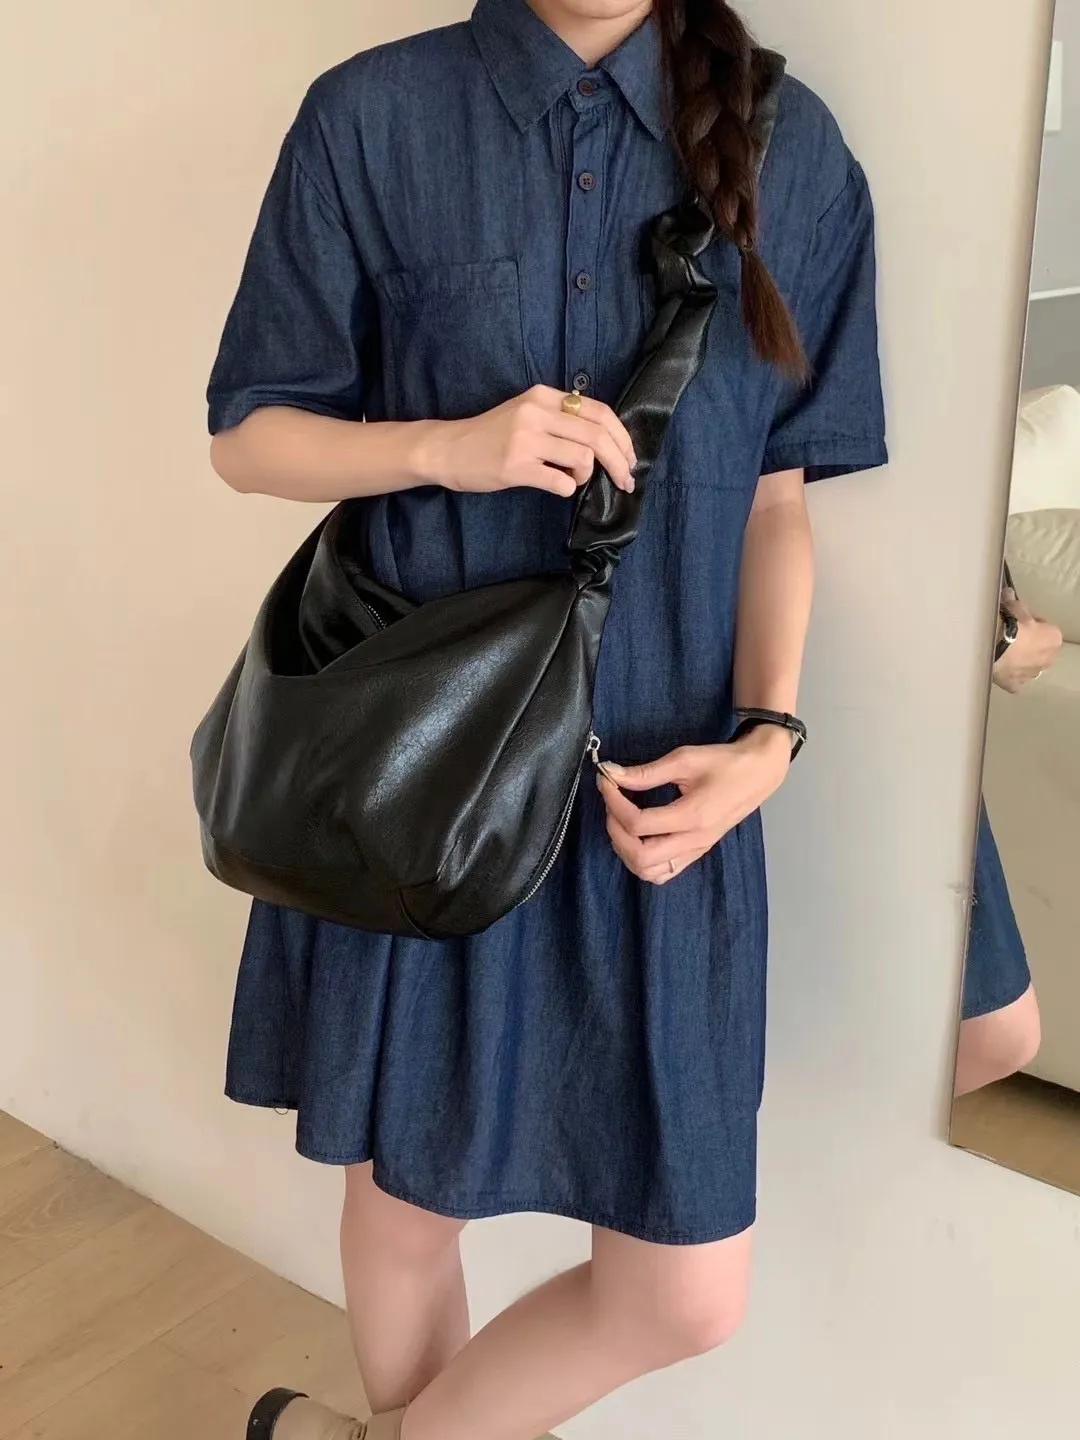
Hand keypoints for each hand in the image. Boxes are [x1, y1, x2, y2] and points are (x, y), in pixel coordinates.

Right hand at [418, 385, 636, 497]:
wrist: (448, 449)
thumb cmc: (491, 435)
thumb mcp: (527, 413)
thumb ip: (561, 419)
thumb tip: (604, 441)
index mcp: (544, 396)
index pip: (599, 412)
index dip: (623, 437)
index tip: (630, 458)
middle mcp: (536, 413)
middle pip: (598, 436)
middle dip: (620, 462)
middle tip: (625, 481)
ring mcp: (525, 439)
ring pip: (583, 458)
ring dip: (587, 476)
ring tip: (574, 480)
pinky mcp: (515, 467)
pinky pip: (560, 482)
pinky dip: (568, 489)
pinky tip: (558, 488)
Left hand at [597, 728, 792, 885]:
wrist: (759, 773)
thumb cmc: (725, 762)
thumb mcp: (684, 759)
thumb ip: (646, 772)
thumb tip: (610, 774)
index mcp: (692, 816)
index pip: (638, 823)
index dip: (614, 802)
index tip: (606, 781)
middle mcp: (694, 841)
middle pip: (639, 856)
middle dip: (615, 830)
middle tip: (612, 803)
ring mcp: (697, 851)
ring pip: (649, 871)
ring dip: (626, 850)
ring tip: (622, 820)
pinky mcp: (698, 853)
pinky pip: (663, 872)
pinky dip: (642, 861)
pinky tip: (638, 837)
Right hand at [993, 590, 1062, 693]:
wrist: (991, 647)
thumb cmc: (1009, 624)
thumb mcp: (1014, 608)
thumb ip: (1015, 603)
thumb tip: (1009, 593)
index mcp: (1054, 638)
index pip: (1044, 629)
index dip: (1031, 624)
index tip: (1018, 621)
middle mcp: (1049, 659)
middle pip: (1039, 650)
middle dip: (1028, 645)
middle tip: (1010, 636)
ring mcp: (1032, 674)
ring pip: (1028, 666)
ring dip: (1019, 661)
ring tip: (1001, 651)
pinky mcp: (1016, 685)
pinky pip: (1014, 680)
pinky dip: (1009, 676)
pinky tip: (999, 667)